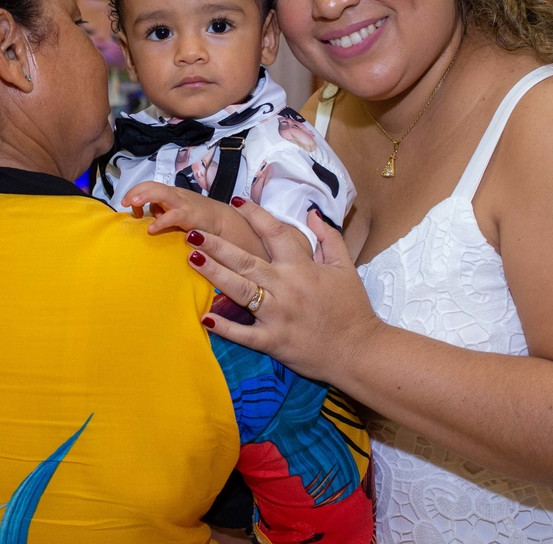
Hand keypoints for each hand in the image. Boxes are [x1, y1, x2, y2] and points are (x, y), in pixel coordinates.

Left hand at [123, 181, 228, 236]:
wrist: (223, 221)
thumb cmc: (199, 217)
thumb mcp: (177, 212)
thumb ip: (162, 211)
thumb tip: (148, 214)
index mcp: (171, 194)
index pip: (149, 186)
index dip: (135, 192)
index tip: (127, 205)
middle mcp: (175, 195)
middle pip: (152, 186)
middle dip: (135, 192)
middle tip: (124, 202)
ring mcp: (182, 204)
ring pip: (161, 193)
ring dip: (145, 197)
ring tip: (133, 205)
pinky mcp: (190, 216)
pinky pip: (172, 216)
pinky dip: (160, 221)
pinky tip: (152, 229)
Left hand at [187, 200, 382, 381]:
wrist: (360, 350)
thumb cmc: (352, 308)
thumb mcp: (345, 267)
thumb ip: (329, 237)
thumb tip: (312, 212)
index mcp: (302, 267)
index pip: (275, 233)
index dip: (255, 215)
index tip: (236, 201)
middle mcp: (286, 287)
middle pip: (245, 260)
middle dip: (217, 245)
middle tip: (193, 231)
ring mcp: (277, 315)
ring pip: (239, 290)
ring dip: (214, 273)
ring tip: (192, 258)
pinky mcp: (273, 341)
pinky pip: (244, 334)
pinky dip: (224, 326)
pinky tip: (204, 317)